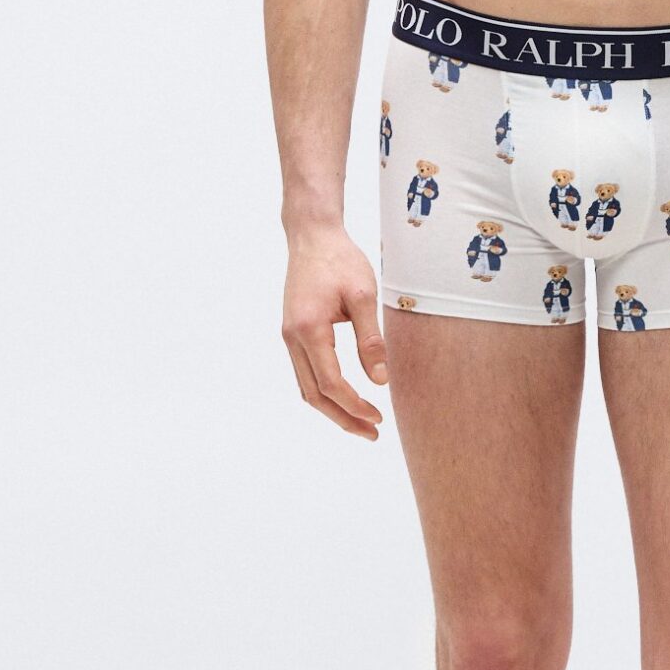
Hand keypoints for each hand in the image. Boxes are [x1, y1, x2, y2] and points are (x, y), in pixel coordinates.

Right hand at [281, 225, 388, 438]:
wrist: (312, 236)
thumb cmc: (340, 260)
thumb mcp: (364, 296)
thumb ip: (371, 339)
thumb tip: (380, 380)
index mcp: (309, 329)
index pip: (331, 383)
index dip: (355, 405)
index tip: (379, 417)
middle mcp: (292, 337)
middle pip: (314, 394)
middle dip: (343, 418)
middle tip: (372, 433)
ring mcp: (289, 336)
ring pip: (306, 387)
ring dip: (333, 409)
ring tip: (361, 423)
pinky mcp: (293, 332)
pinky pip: (305, 373)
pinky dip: (324, 391)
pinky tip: (344, 397)